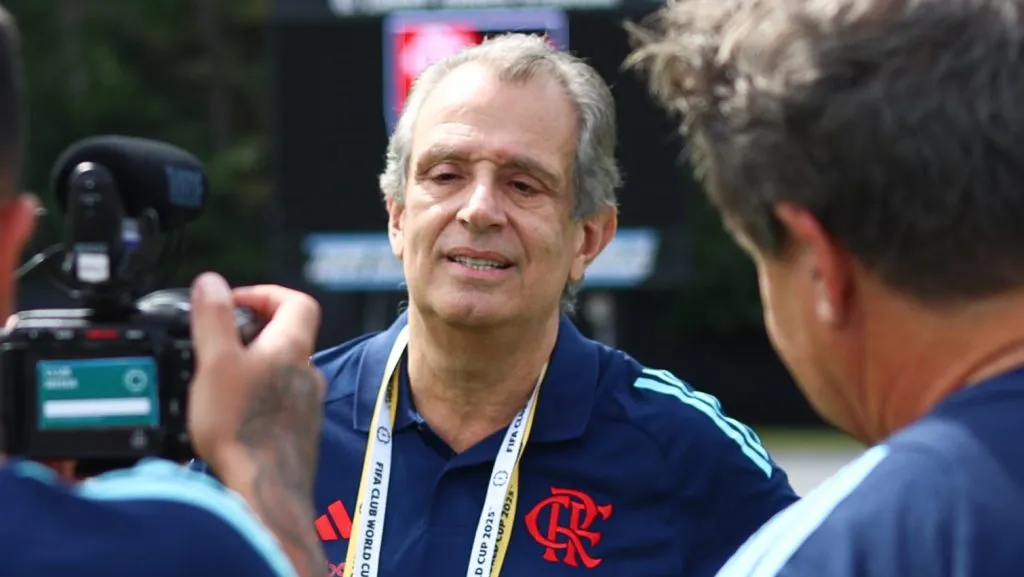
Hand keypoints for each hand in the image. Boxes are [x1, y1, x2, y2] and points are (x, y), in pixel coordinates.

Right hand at [187, 272, 326, 576]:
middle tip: (216, 342)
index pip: (297, 302)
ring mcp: (306, 406)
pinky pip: (280, 404)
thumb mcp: (216, 362)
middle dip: (251, 333)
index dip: (265, 293)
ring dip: (253, 368)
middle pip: (286, 337)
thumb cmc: (242, 429)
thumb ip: (214, 318)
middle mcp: (307, 374)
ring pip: (282, 372)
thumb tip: (211, 281)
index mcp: (292, 349)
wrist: (264, 492)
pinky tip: (231, 415)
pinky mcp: (298, 434)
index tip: (234, 302)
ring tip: (217, 380)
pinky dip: (258, 399)